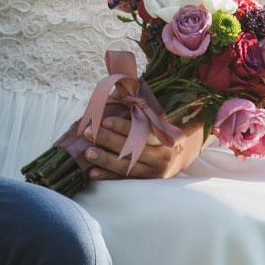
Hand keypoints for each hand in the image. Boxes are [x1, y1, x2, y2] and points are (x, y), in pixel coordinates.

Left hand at [81, 113, 205, 180]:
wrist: (177, 158)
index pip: (143, 132)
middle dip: (108, 141)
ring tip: (87, 152)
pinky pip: (123, 180)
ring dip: (104, 159)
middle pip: (132, 150)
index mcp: (165, 137)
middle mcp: (162, 156)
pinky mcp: (144, 182)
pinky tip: (92, 173)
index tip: (104, 121)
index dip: (124, 127)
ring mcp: (153, 172)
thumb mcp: (158, 119)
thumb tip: (123, 82)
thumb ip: (143, 107)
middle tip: (89, 133)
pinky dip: (107, 176)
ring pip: (126, 167)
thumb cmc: (160, 131)